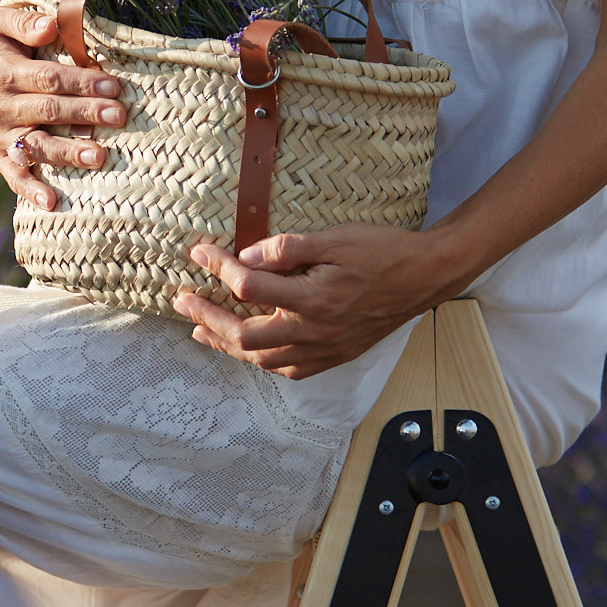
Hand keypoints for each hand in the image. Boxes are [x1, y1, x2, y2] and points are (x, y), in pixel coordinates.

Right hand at [0, 0, 126, 211]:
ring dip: (68, 153)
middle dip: (86, 113)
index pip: (49, 79)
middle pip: (48, 112)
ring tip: (99, 156)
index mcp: (5, 73)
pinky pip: (14, 175)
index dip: (80, 83)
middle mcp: (1, 107)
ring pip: (36, 146)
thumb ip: (25, 21)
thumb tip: (52, 26)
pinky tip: (52, 202)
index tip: (112, 86)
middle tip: (119, 115)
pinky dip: (31, 190)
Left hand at [172, 223, 454, 379]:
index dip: (219, 268)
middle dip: (207, 317)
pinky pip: (288, 370)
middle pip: (245, 335)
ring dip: (226, 344)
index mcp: (315, 299)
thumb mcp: (336, 237)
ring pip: (263, 360)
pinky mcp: (334, 356)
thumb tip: (247, 256)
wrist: (425, 278)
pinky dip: (260, 361)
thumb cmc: (383, 251)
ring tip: (199, 330)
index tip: (201, 251)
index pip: (250, 288)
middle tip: (182, 301)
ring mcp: (325, 349)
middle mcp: (316, 332)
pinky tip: (246, 351)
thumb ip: (288, 248)